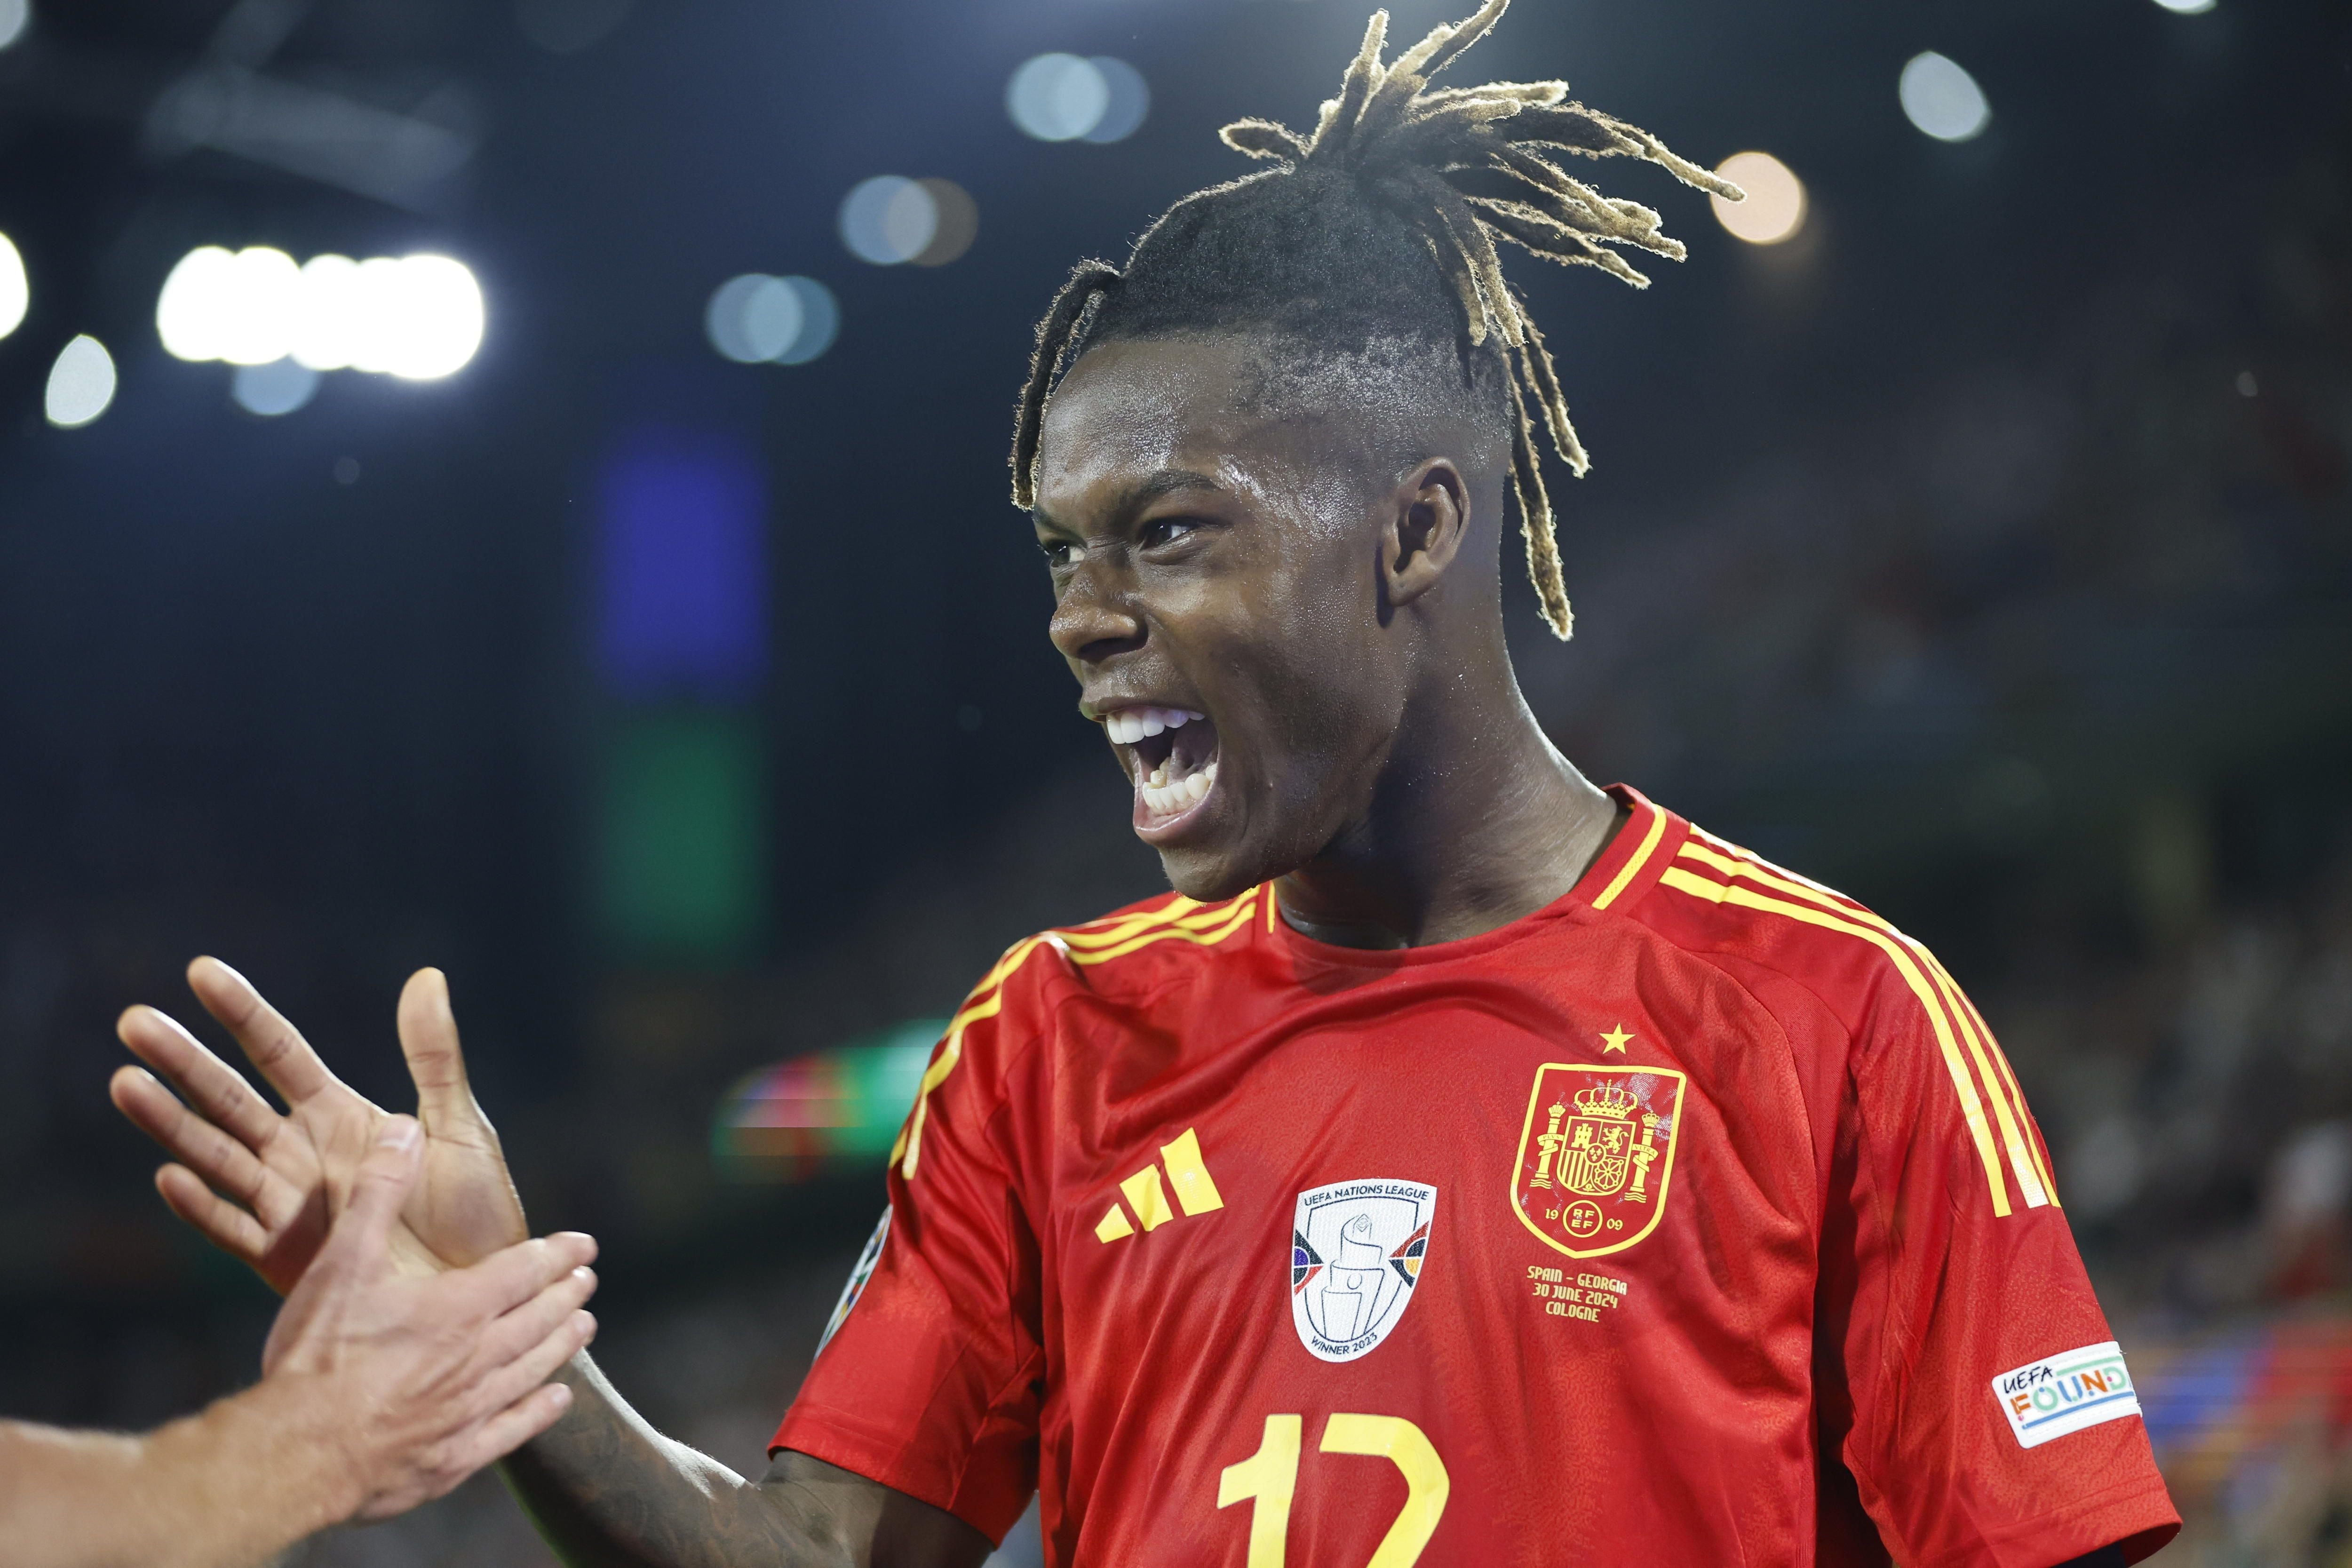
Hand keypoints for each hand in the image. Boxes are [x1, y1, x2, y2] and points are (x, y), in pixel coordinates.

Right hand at [110, 958, 526, 1291]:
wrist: (485, 1291)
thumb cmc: (478, 1210)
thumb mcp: (460, 1126)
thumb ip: (435, 1057)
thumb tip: (427, 976)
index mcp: (340, 1114)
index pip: (280, 1052)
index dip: (243, 1014)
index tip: (201, 971)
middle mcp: (301, 1153)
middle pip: (230, 1098)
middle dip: (184, 1061)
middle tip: (134, 1021)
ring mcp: (287, 1204)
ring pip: (215, 1155)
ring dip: (171, 1121)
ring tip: (126, 1082)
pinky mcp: (286, 1258)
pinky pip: (234, 1229)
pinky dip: (202, 1205)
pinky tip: (170, 1178)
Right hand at [259, 1115, 598, 1521]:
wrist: (297, 1452)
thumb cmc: (316, 1356)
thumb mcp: (343, 1261)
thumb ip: (377, 1192)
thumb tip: (404, 1129)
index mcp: (456, 1308)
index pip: (525, 1270)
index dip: (556, 1254)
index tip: (583, 1245)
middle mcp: (476, 1358)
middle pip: (539, 1319)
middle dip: (566, 1294)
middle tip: (588, 1280)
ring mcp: (469, 1412)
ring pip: (534, 1368)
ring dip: (563, 1343)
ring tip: (585, 1325)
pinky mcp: (455, 1458)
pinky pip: (513, 1430)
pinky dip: (541, 1410)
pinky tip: (557, 1399)